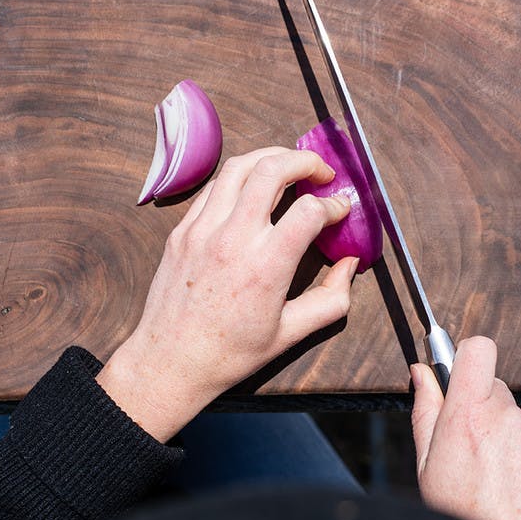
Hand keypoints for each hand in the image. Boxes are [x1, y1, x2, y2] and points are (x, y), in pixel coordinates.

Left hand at [98, 147, 356, 441]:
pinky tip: (252, 186)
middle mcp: (233, 240)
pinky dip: (239, 177)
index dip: (334, 204)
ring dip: (270, 157)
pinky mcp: (182, 231)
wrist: (169, 362)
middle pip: (272, 169)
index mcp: (265, 267)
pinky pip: (213, 186)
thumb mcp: (290, 334)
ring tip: (288, 165)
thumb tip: (350, 264)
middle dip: (305, 161)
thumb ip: (331, 299)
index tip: (341, 208)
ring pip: (238, 167)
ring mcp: (202, 230)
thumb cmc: (230, 353)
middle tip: (321, 171)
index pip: (309, 211)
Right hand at [410, 337, 520, 519]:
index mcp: (469, 416)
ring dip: (511, 444)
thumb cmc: (462, 519)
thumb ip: (426, 412)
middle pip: (496, 392)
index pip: (477, 350)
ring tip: (499, 487)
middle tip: (472, 454)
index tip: (461, 375)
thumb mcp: (426, 467)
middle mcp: (509, 420)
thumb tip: (422, 374)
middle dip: (484, 413)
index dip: (468, 358)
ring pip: (520, 425)